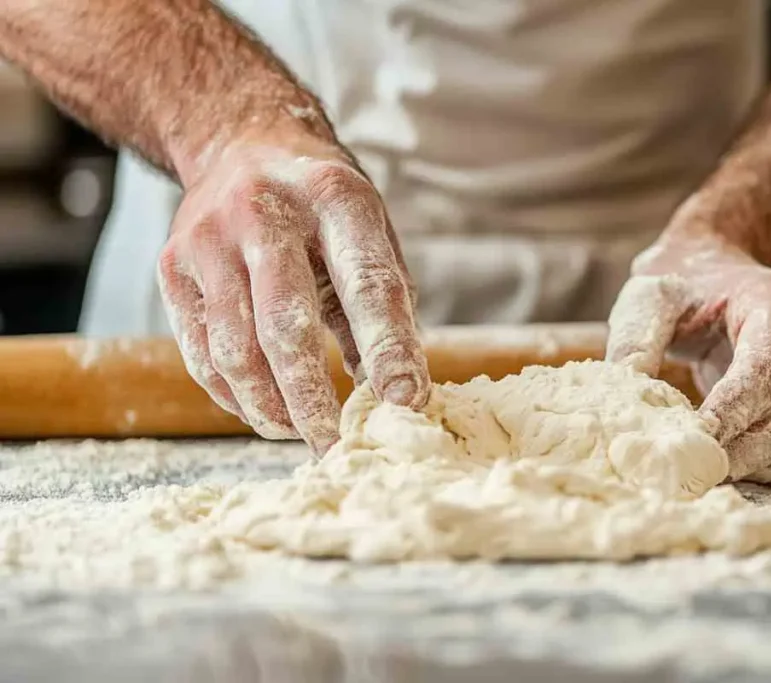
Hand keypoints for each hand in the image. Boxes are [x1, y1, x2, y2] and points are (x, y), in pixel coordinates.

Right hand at [157, 127, 428, 454]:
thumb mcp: (369, 236)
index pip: (367, 285)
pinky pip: (200, 352)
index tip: (405, 402)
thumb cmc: (323, 209)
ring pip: (235, 350)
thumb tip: (395, 395)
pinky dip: (233, 394)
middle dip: (313, 399)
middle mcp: (265, 212)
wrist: (242, 146)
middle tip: (335, 446)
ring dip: (270, 407)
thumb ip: (383, 309)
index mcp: (335, 198)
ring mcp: (209, 239)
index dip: (388, 349)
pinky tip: (261, 410)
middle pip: (286, 327)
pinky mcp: (173, 266)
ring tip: (298, 432)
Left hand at [606, 235, 770, 487]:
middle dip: (745, 452)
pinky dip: (765, 468)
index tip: (696, 438)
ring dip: (757, 467)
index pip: (764, 369)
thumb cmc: (685, 284)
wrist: (719, 271)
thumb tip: (625, 393)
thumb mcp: (652, 296)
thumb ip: (637, 338)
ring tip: (706, 479)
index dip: (733, 410)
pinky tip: (726, 473)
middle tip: (695, 476)